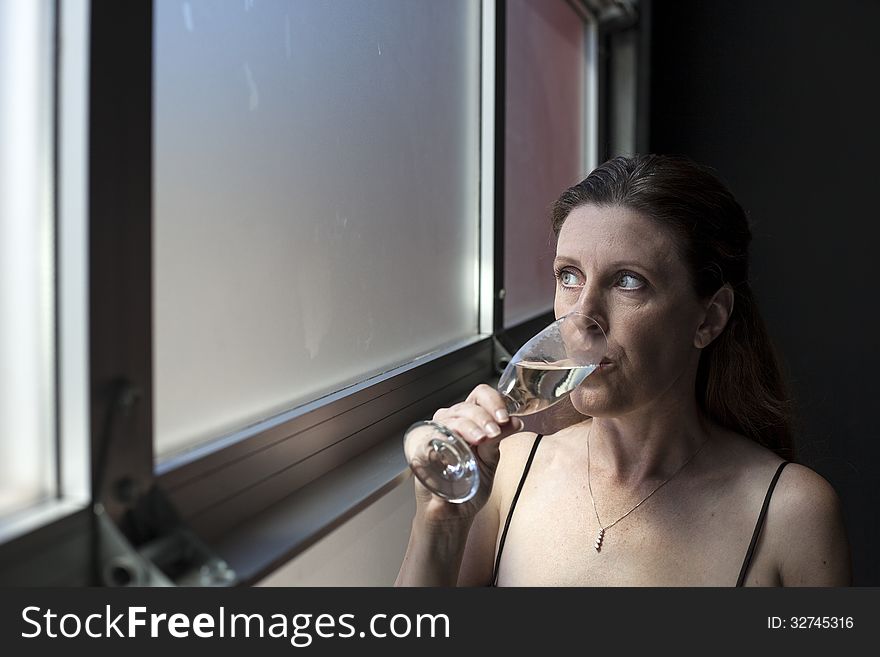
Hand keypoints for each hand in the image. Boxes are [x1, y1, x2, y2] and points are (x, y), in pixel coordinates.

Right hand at [414, 384, 523, 523]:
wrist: (452, 516)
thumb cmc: (468, 487)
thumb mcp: (490, 460)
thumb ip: (499, 440)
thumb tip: (516, 422)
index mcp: (468, 421)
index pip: (479, 396)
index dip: (493, 402)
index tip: (504, 419)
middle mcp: (450, 423)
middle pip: (465, 406)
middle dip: (483, 417)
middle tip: (494, 432)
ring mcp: (434, 436)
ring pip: (450, 418)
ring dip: (468, 425)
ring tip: (482, 438)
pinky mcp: (420, 452)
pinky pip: (429, 437)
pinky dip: (443, 437)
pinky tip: (455, 445)